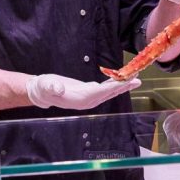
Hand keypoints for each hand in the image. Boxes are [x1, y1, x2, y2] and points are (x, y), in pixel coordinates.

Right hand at [26, 74, 140, 109]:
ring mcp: (90, 98)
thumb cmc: (44, 87)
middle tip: (137, 79)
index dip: (113, 87)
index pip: (100, 92)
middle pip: (109, 93)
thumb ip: (52, 87)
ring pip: (109, 92)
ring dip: (122, 85)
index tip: (125, 81)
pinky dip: (115, 83)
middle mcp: (88, 101)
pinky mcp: (90, 92)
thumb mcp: (46, 85)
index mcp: (80, 99)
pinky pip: (106, 89)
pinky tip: (123, 79)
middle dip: (123, 86)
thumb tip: (58, 88)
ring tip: (135, 78)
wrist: (42, 91)